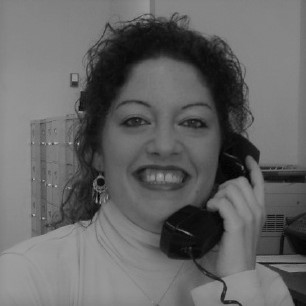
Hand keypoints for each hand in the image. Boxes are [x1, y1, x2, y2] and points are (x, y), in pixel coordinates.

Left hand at [204, 155, 264, 277]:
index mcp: (259, 209)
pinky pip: (223, 202)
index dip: (253, 168)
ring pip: (230, 189)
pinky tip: (211, 210)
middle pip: (240, 181)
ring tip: (213, 207)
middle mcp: (257, 210)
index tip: (247, 158)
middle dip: (225, 186)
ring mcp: (248, 216)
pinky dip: (214, 204)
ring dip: (217, 195)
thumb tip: (223, 192)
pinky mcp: (237, 224)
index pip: (259, 182)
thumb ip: (238, 207)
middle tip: (217, 198)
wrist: (238, 269)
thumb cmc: (236, 246)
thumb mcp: (241, 223)